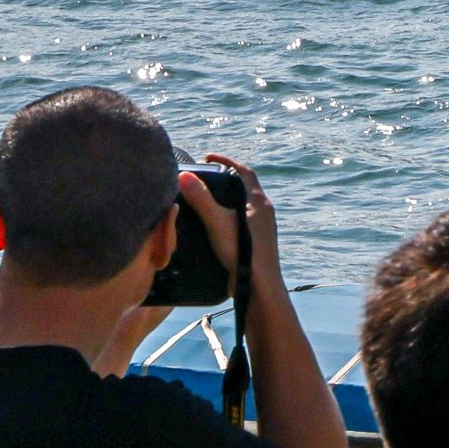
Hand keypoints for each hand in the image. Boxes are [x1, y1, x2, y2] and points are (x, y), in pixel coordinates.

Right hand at [184, 154, 268, 272]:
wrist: (260, 290)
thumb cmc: (243, 254)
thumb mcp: (217, 223)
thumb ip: (201, 199)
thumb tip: (184, 176)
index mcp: (258, 202)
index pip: (244, 171)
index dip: (226, 160)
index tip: (208, 157)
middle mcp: (264, 212)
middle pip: (244, 187)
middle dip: (225, 179)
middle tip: (204, 179)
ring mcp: (263, 229)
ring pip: (244, 206)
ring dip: (227, 199)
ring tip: (205, 201)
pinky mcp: (258, 243)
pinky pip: (243, 222)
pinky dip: (229, 217)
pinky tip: (214, 226)